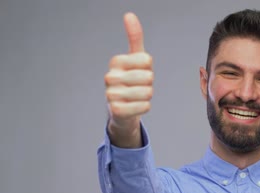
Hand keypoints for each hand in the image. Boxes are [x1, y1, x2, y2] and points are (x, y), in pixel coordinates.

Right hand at [104, 13, 152, 146]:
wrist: (121, 110)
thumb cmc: (131, 81)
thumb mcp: (135, 58)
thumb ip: (134, 37)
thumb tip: (129, 15)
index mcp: (116, 62)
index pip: (147, 61)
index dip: (148, 69)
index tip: (139, 72)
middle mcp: (110, 77)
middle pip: (149, 77)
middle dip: (149, 84)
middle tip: (138, 87)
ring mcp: (111, 94)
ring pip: (147, 93)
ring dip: (147, 96)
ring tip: (135, 97)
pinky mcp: (116, 111)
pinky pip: (144, 106)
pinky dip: (144, 107)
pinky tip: (135, 106)